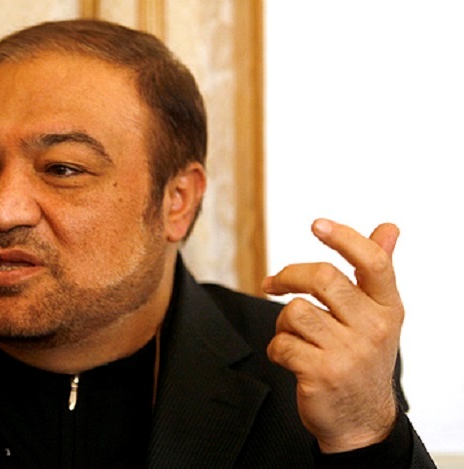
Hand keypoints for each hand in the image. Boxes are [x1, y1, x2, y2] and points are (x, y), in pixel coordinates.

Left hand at [262, 219, 403, 452]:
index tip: (317, 224)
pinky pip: (281, 343)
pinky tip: (290, 359)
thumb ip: (377, 273)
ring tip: (294, 336)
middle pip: (322, 277)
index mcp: (387, 309)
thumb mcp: (378, 317)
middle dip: (287, 276)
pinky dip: (276, 349)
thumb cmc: (362, 361)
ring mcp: (348, 352)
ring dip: (282, 323)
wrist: (360, 421)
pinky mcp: (322, 373)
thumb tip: (389, 227)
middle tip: (271, 284)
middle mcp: (373, 328)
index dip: (344, 237)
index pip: (373, 262)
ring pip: (294, 311)